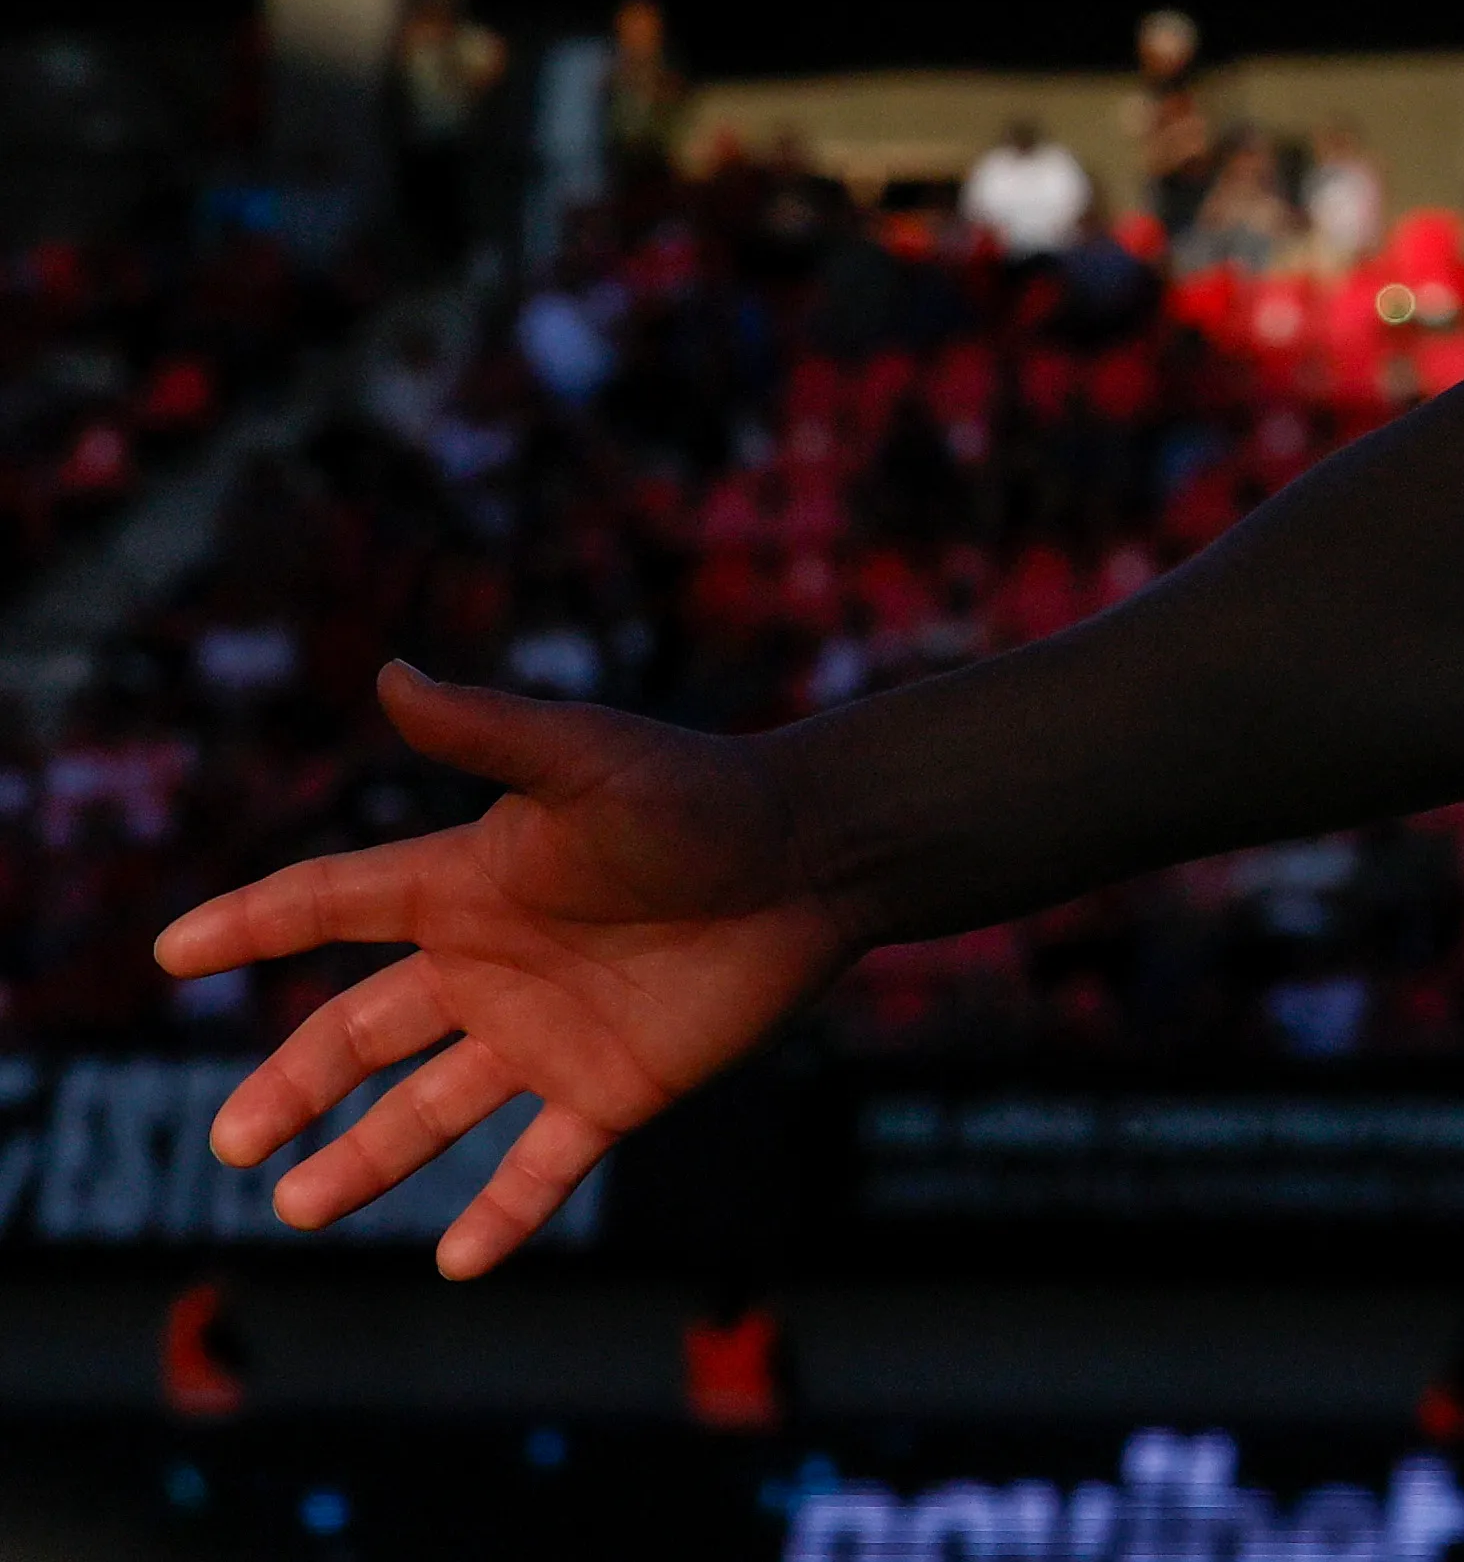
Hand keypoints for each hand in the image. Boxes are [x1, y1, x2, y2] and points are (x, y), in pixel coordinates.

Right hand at [152, 663, 856, 1279]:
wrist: (818, 853)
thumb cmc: (700, 794)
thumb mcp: (585, 758)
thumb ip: (488, 733)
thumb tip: (391, 673)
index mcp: (468, 884)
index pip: (331, 906)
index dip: (251, 926)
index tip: (172, 952)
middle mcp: (494, 964)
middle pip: (361, 1033)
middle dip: (294, 1086)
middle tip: (230, 1143)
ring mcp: (550, 1032)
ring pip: (432, 1110)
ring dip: (366, 1160)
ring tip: (296, 1209)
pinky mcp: (617, 1086)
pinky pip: (544, 1165)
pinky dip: (502, 1214)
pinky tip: (456, 1263)